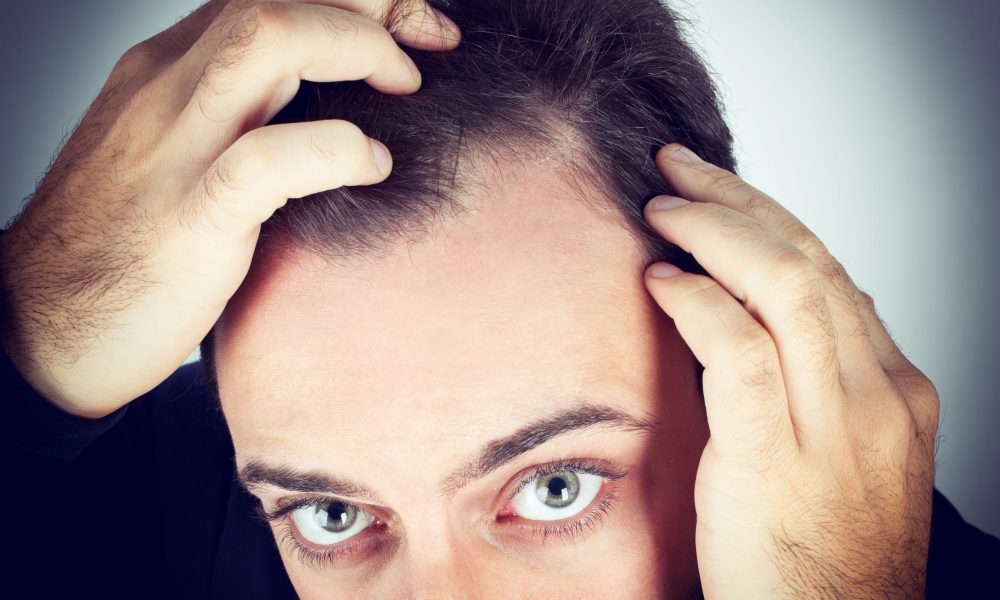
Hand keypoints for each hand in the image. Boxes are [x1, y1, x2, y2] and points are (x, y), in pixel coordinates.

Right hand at [0, 0, 459, 417]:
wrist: (39, 326)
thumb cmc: (124, 245)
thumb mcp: (177, 153)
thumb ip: (237, 114)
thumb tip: (325, 102)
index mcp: (169, 69)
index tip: (416, 30)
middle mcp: (168, 88)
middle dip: (373, 4)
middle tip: (433, 45)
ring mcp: (174, 148)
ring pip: (268, 39)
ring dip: (357, 47)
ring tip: (405, 88)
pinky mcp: (187, 218)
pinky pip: (266, 159)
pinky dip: (335, 149)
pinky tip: (372, 165)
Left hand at [641, 145, 939, 597]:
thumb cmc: (819, 555)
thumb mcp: (840, 454)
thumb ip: (828, 379)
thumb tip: (807, 306)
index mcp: (893, 390)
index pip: (830, 272)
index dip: (767, 219)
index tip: (715, 191)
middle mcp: (875, 397)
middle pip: (809, 261)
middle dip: (738, 201)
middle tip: (678, 169)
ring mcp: (835, 428)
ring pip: (786, 286)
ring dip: (715, 231)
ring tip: (661, 207)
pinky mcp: (777, 460)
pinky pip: (740, 352)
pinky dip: (698, 301)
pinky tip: (662, 279)